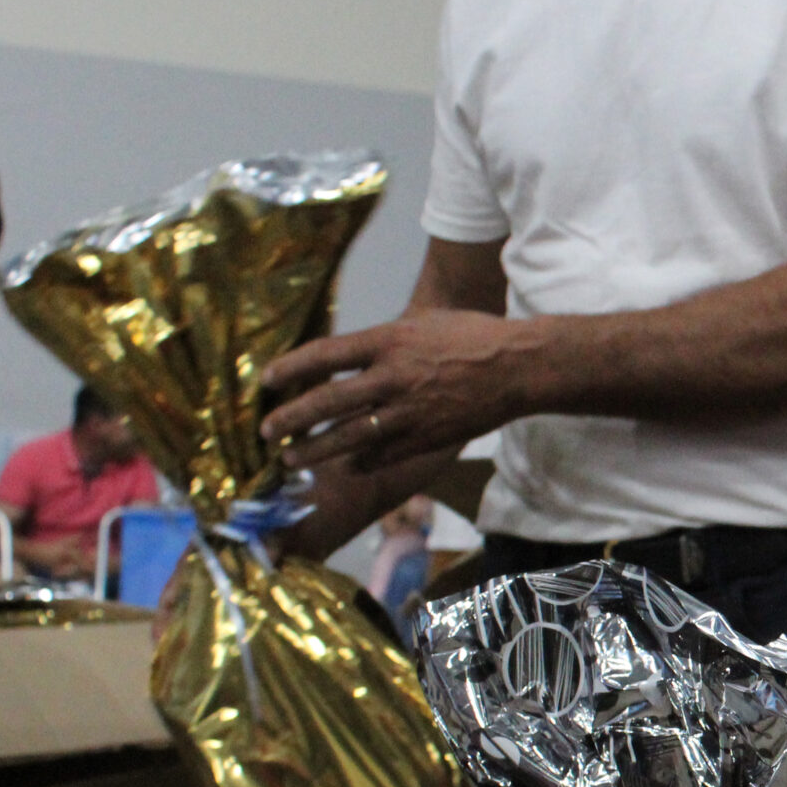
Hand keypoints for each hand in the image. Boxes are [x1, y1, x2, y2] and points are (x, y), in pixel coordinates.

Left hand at [259, 309, 545, 471]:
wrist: (520, 368)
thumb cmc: (474, 336)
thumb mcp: (424, 322)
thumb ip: (386, 340)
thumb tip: (352, 353)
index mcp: (389, 341)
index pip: (325, 355)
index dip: (291, 369)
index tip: (266, 380)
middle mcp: (392, 377)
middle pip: (328, 402)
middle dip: (291, 419)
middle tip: (266, 431)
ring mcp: (410, 412)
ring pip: (350, 436)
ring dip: (315, 449)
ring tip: (291, 458)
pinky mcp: (428, 437)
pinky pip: (384, 454)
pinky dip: (361, 461)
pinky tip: (347, 465)